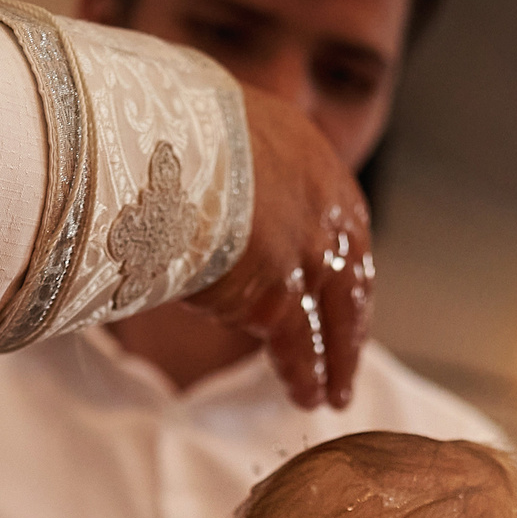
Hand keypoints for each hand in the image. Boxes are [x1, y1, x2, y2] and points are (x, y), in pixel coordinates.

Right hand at [187, 84, 370, 410]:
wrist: (165, 144)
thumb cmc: (166, 124)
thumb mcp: (209, 119)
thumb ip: (222, 152)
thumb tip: (190, 159)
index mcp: (308, 156)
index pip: (341, 218)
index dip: (342, 258)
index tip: (343, 284)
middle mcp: (321, 205)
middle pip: (351, 273)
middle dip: (351, 317)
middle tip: (350, 348)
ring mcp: (306, 254)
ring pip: (335, 318)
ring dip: (337, 358)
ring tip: (335, 392)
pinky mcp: (279, 298)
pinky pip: (299, 348)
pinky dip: (304, 375)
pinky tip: (307, 398)